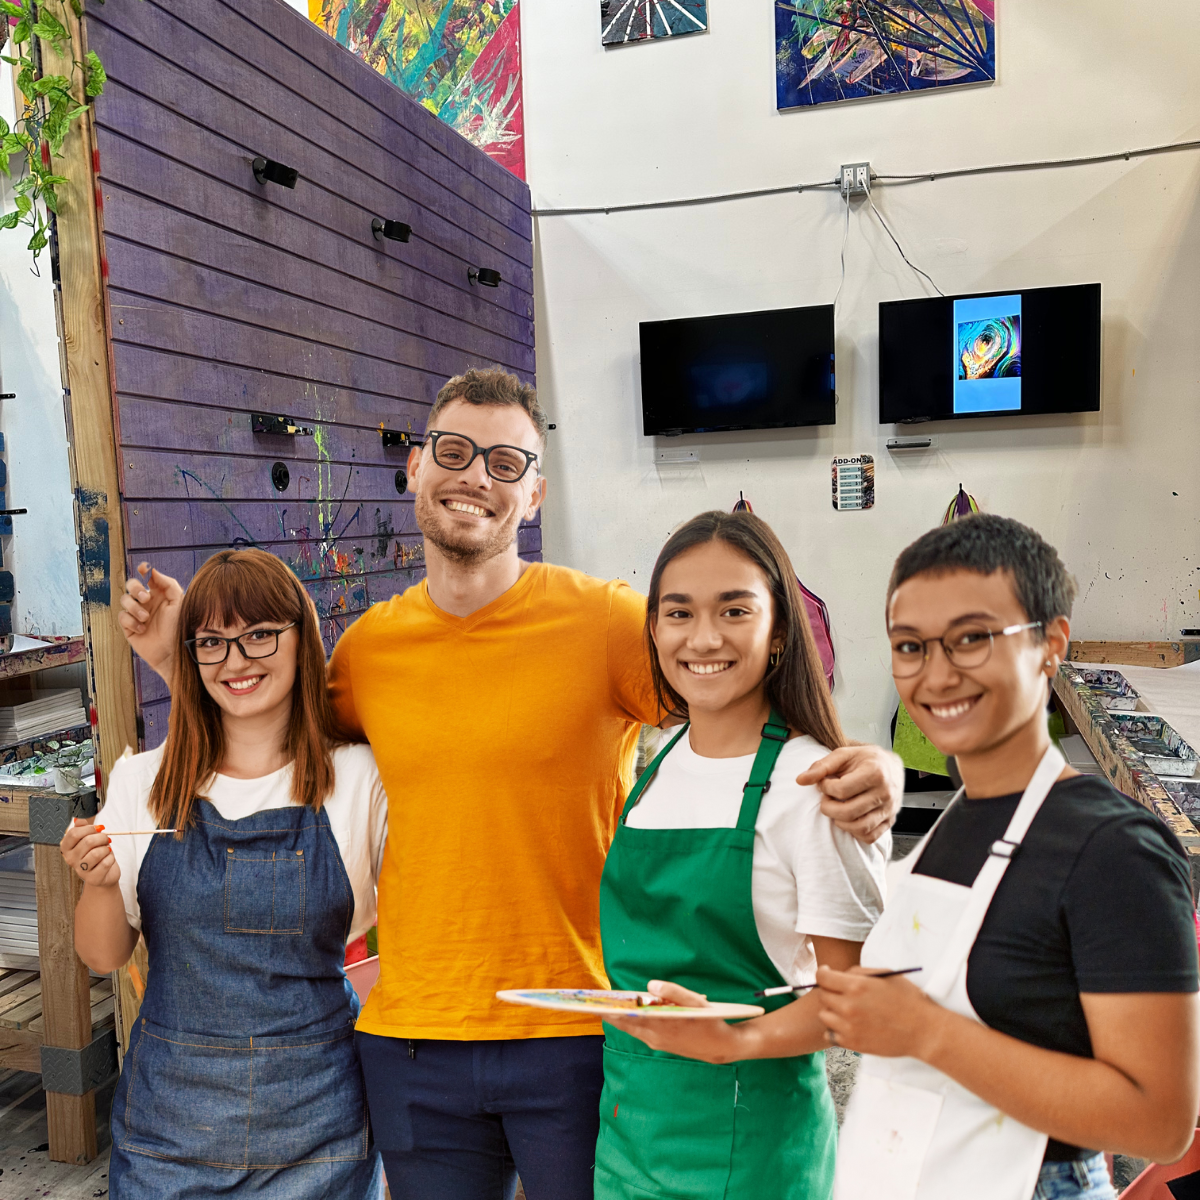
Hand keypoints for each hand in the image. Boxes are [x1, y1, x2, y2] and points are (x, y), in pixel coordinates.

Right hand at [59, 818, 120, 887]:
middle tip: (106, 839)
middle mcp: (70, 860)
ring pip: (97, 853)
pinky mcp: (93, 878)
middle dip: (102, 837)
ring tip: (106, 850)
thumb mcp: (88, 838)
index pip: (73, 833)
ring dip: (106, 849)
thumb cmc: (95, 854)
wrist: (104, 874)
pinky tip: (108, 859)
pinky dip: (111, 858)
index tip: (98, 828)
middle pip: (88, 842)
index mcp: (66, 848)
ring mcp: (81, 870)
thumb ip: (82, 828)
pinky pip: (105, 863)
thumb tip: (78, 819)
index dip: (89, 828)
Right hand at [118, 562, 182, 681]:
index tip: (144, 568)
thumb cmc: (180, 628)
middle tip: (145, 598)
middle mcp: (147, 602)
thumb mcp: (180, 603)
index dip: (144, 570)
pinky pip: (122, 617)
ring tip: (146, 618)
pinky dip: (131, 621)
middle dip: (136, 588)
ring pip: (125, 600)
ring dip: (134, 607)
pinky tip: (142, 629)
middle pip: (131, 585)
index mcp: (160, 594)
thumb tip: (153, 571)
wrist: (174, 653)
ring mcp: (137, 614)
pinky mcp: (129, 627)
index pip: (149, 578)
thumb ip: (168, 584)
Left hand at [605, 980, 751, 1064]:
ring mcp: (656, 1042)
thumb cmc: (709, 1021)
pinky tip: (627, 1011)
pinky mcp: (660, 1044)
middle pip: (625, 1024)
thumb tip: (651, 985)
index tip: (595, 1003)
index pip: (628, 1018)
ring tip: (604, 1004)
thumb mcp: (696, 1003)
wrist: (722, 1047)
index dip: (610, 1010)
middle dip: (609, 1013)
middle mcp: (655, 1037)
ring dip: (619, 1017)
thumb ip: (674, 992)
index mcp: (660, 1027)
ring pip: (631, 1028)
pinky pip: (639, 1031)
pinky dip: (631, 1021)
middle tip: (591, 1002)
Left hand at [798, 744, 903, 843]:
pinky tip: (849, 819)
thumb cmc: (865, 760)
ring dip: (840, 822)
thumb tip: (800, 780)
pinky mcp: (890, 820)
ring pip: (860, 828)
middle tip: (826, 799)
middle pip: (848, 812)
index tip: (824, 783)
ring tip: (836, 809)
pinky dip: (855, 832)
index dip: (825, 788)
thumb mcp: (843, 755)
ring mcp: (889, 809)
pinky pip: (870, 836)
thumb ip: (821, 766)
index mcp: (874, 772)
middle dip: (828, 808)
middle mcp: (885, 792)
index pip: (841, 790)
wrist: (891, 766)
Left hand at [816, 964, 943, 1058]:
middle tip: (840, 991)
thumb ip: (860, 972)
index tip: (827, 973)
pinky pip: (830, 1034)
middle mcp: (849, 1006)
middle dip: (828, 990)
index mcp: (856, 986)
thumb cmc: (908, 999)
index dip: (823, 973)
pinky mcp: (853, 1044)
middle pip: (822, 996)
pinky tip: (847, 1024)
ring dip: (831, 1010)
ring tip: (845, 1009)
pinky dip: (835, 1029)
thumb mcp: (885, 975)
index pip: (822, 977)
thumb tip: (841, 974)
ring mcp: (849, 1027)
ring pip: (824, 1015)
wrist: (923, 1031)